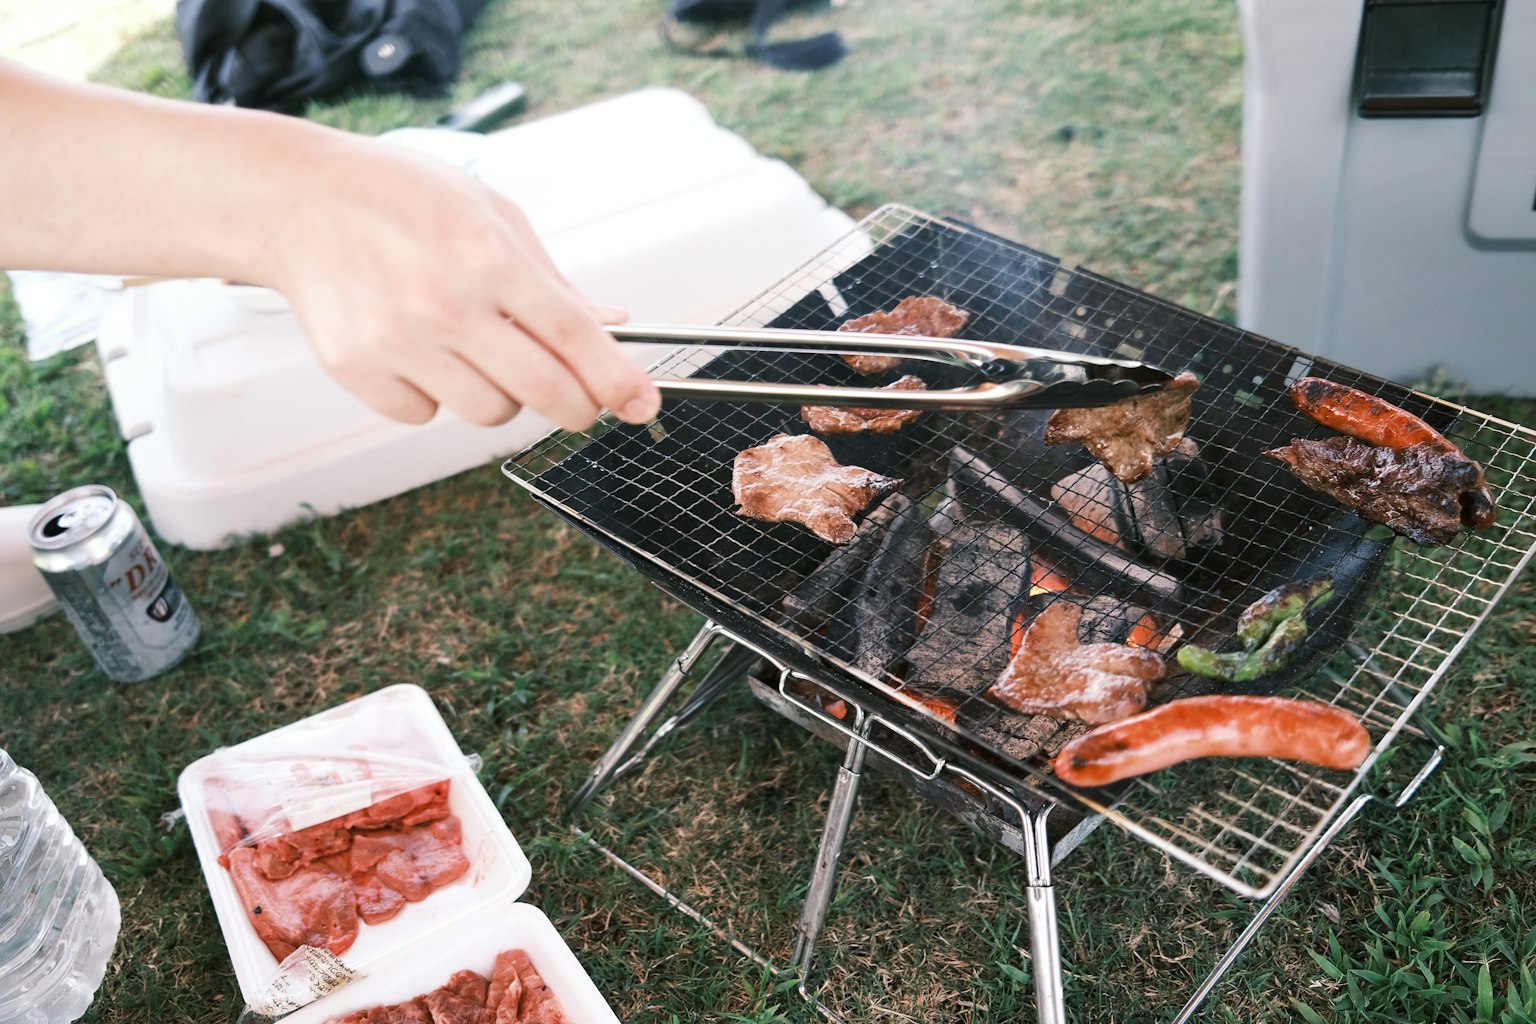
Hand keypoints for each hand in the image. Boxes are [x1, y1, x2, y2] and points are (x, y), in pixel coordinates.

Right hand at [267, 136, 660, 430]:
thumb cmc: (398, 196)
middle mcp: (444, 302)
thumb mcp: (490, 213)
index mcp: (487, 256)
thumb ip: (552, 278)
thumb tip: (612, 324)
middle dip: (577, 407)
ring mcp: (397, 340)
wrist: (296, 199)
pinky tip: (417, 351)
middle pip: (542, 392)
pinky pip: (424, 416)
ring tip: (474, 348)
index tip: (643, 405)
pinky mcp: (356, 368)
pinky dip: (432, 396)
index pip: (573, 336)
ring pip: (488, 412)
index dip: (617, 379)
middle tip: (580, 403)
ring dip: (500, 394)